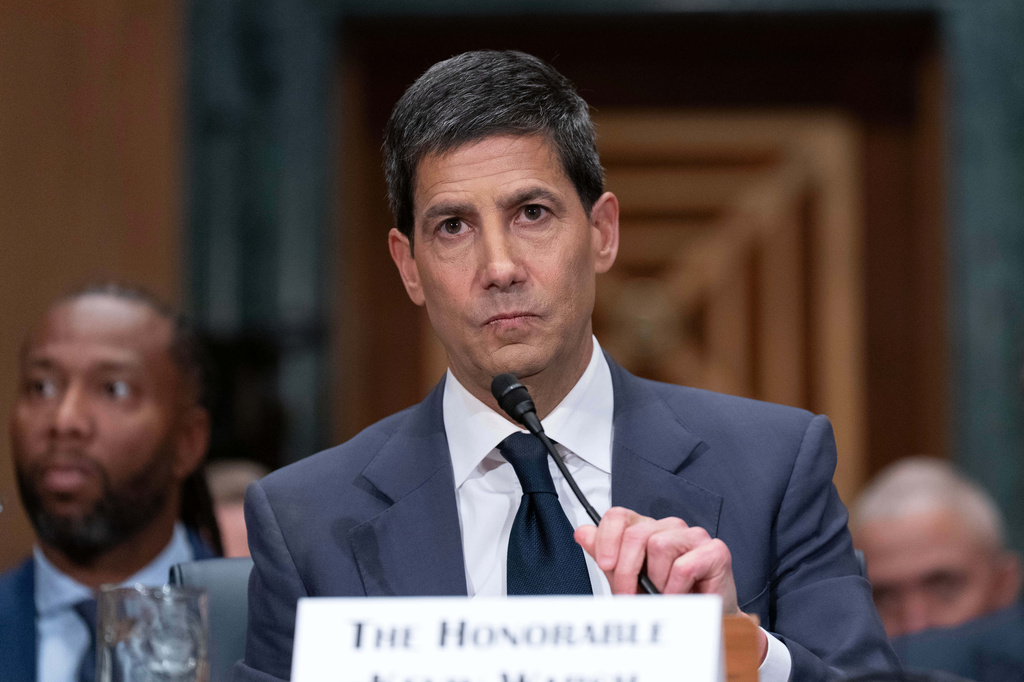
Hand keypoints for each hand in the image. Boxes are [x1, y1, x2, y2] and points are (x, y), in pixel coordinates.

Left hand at [575, 507, 767, 660]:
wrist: (701, 622)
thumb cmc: (665, 599)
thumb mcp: (627, 580)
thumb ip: (606, 555)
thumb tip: (582, 532)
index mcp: (646, 529)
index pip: (618, 516)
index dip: (607, 539)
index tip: (606, 565)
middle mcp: (668, 527)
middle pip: (635, 533)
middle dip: (627, 570)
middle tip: (630, 595)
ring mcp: (693, 536)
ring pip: (659, 545)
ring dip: (656, 581)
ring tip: (662, 595)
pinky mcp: (715, 550)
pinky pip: (684, 565)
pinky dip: (675, 588)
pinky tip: (677, 596)